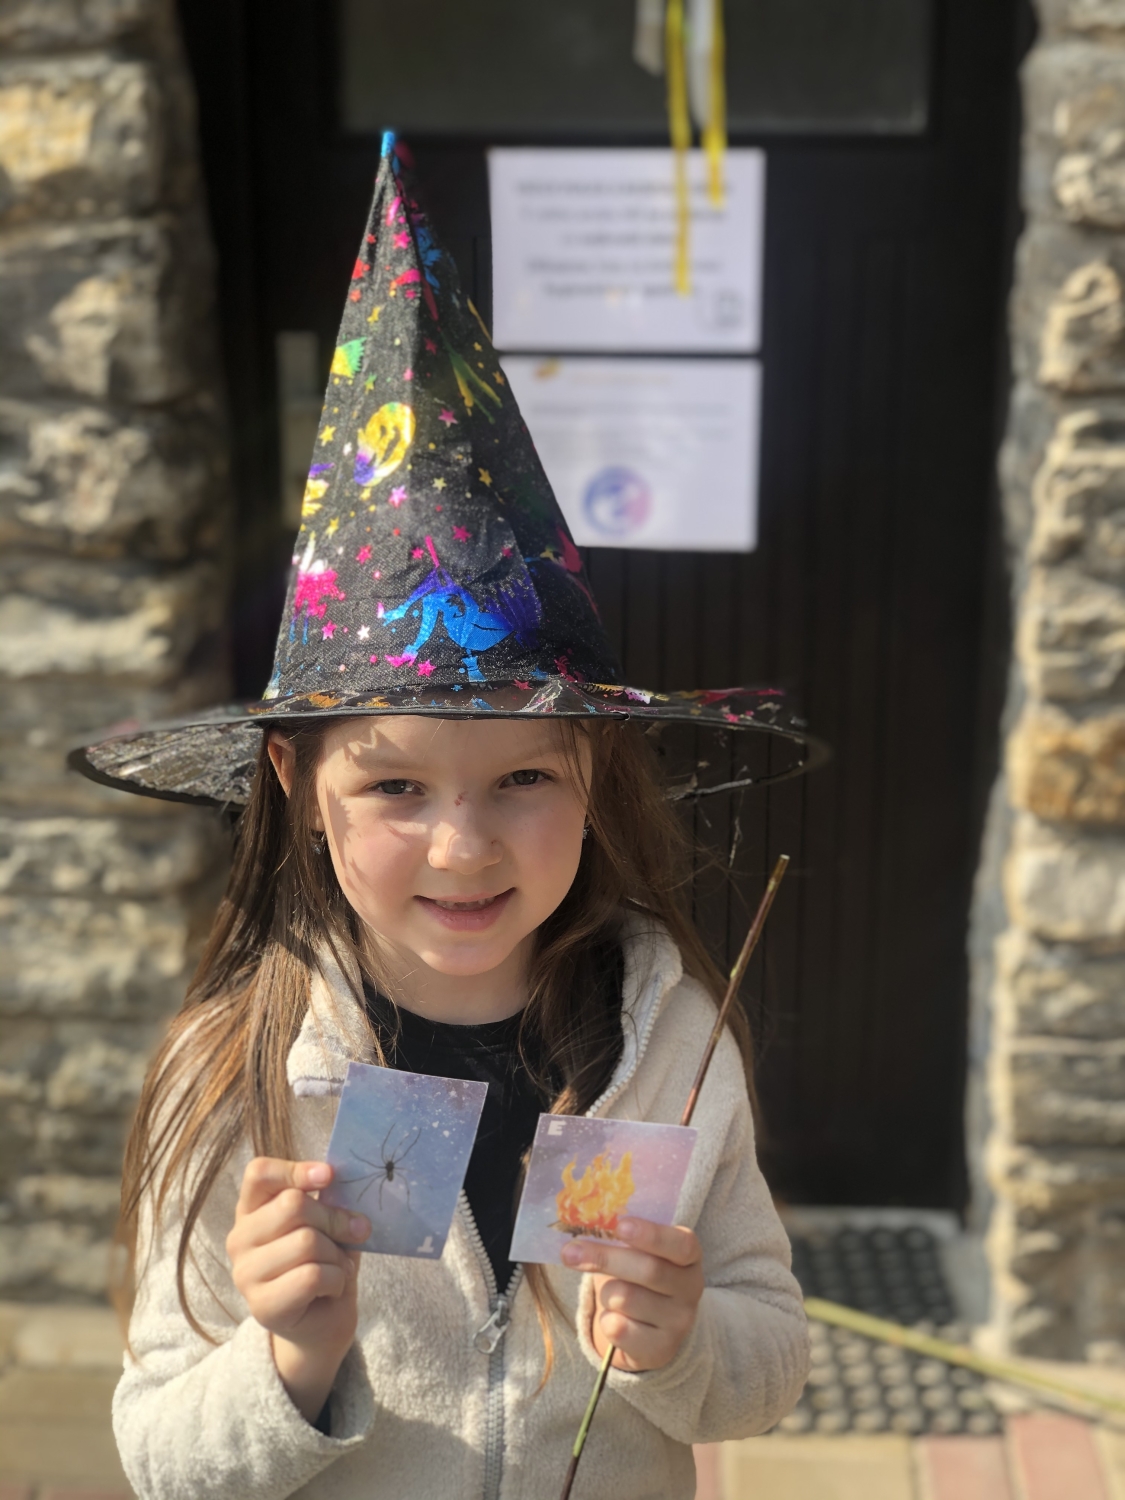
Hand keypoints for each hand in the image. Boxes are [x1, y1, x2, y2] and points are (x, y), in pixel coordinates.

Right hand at [227, 1157, 368, 1421]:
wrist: (321, 1325)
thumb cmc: (322, 1263)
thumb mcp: (326, 1224)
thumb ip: (326, 1204)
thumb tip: (343, 1187)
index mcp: (251, 1209)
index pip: (259, 1174)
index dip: (296, 1170)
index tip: (329, 1176)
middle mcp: (239, 1239)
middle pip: (293, 1205)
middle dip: (334, 1218)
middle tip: (353, 1232)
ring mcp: (245, 1274)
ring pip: (306, 1241)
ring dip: (337, 1255)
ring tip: (336, 1268)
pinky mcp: (262, 1306)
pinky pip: (313, 1276)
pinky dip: (336, 1280)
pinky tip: (332, 1288)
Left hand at [561, 1218, 703, 1372]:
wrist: (649, 1328)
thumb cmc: (637, 1276)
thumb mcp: (637, 1252)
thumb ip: (620, 1238)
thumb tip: (580, 1225)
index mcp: (689, 1255)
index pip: (682, 1244)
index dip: (651, 1235)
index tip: (620, 1226)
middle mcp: (691, 1288)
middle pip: (648, 1270)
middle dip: (605, 1258)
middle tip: (569, 1252)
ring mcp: (679, 1322)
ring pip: (626, 1298)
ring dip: (605, 1293)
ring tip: (610, 1294)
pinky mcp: (661, 1349)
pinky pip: (618, 1329)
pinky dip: (605, 1320)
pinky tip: (613, 1318)